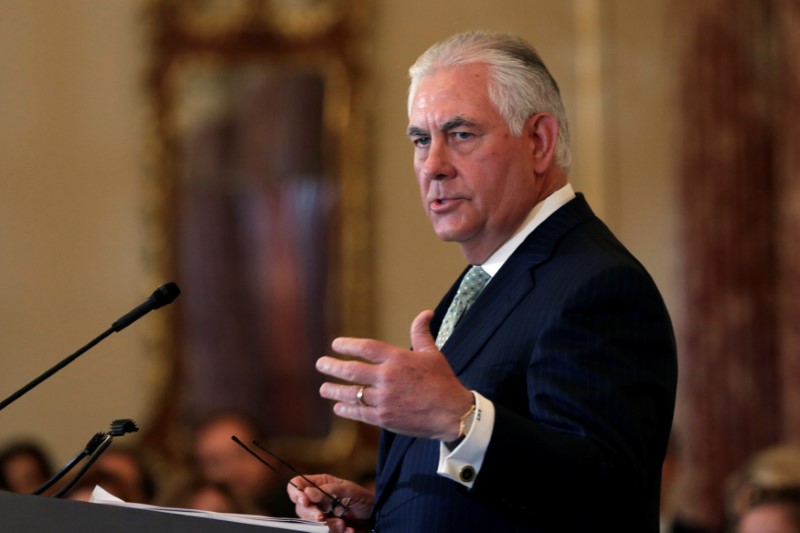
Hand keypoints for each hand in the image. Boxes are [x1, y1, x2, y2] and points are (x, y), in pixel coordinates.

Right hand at [287, 474, 372, 532]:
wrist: (376, 517)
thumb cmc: (363, 499)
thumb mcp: (349, 490)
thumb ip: (329, 490)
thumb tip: (308, 493)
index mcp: (319, 485)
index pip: (297, 485)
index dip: (295, 492)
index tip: (304, 500)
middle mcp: (317, 500)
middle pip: (300, 508)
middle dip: (311, 514)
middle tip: (322, 517)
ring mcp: (321, 516)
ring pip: (310, 524)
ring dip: (327, 526)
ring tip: (343, 524)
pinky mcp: (328, 529)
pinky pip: (323, 532)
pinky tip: (349, 530)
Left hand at [316, 310, 473, 440]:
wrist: (453, 413)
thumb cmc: (443, 381)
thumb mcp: (433, 353)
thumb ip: (421, 333)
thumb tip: (425, 313)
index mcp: (398, 359)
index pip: (366, 348)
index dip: (348, 345)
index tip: (336, 345)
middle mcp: (387, 378)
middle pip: (352, 370)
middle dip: (333, 367)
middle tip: (321, 364)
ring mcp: (384, 399)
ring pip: (352, 393)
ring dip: (335, 391)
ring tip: (323, 389)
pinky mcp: (385, 418)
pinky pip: (360, 413)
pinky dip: (347, 410)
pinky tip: (338, 408)